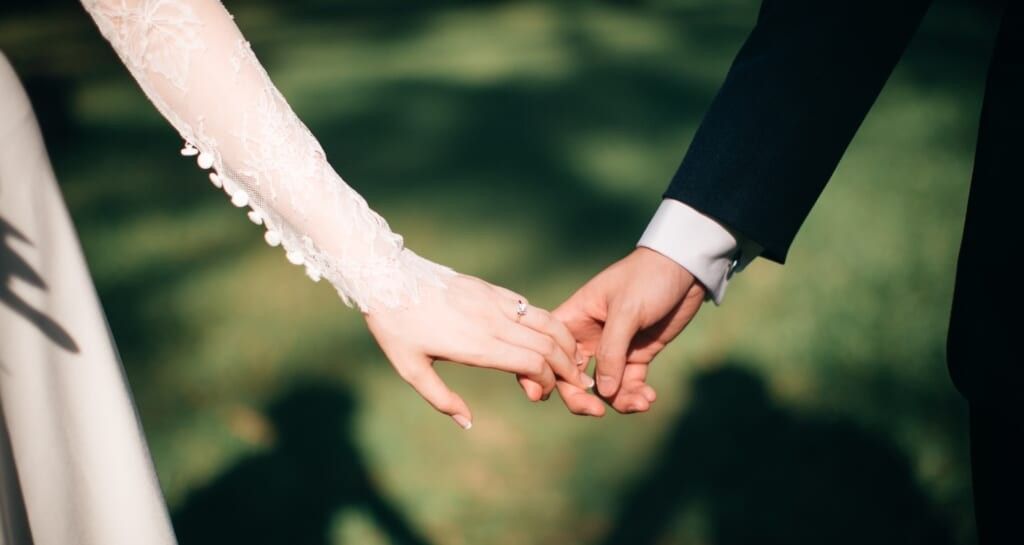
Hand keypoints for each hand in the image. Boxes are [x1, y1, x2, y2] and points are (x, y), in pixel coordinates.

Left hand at [365, 274, 593, 428]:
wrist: (387, 277)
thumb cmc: (396, 327)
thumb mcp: (410, 369)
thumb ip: (441, 399)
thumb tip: (467, 423)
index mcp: (477, 345)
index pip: (532, 362)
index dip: (547, 381)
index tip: (540, 394)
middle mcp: (492, 322)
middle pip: (547, 344)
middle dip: (568, 367)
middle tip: (576, 384)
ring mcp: (494, 301)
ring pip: (546, 321)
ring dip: (566, 342)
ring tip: (574, 360)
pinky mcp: (491, 289)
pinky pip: (529, 307)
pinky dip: (548, 323)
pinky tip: (551, 336)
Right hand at [551, 247, 704, 414]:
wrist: (686, 268)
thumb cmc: (648, 278)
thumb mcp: (626, 310)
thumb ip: (612, 351)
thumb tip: (602, 393)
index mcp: (574, 318)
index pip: (549, 350)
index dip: (544, 374)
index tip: (548, 395)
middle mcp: (588, 337)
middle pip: (572, 376)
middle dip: (581, 398)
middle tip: (597, 412)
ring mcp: (613, 348)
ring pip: (603, 387)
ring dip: (618, 400)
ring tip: (641, 402)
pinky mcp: (637, 355)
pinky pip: (629, 384)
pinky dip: (636, 394)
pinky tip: (649, 398)